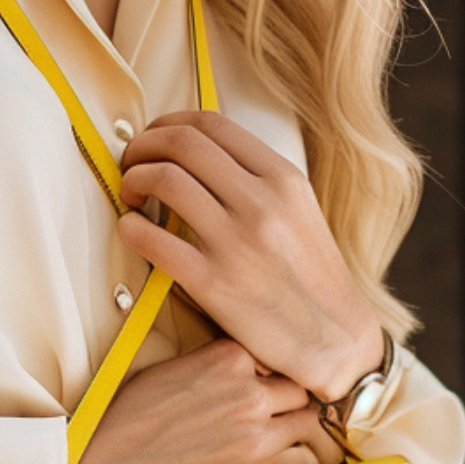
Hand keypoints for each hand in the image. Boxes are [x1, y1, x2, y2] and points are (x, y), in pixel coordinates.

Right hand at [66, 338, 343, 463]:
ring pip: (308, 423)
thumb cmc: (127, 422)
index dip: (267, 375)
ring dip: (294, 431)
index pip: (274, 357)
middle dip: (285, 402)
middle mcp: (249, 390)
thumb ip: (216, 365)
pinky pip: (306, 462)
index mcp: (227, 356)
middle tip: (269, 416)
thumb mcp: (172, 370)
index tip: (258, 389)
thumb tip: (246, 370)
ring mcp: (258, 432)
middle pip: (297, 388)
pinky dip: (297, 462)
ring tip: (272, 442)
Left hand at [118, 110, 384, 402]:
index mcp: (283, 178)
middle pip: (181, 143)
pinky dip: (130, 227)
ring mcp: (236, 242)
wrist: (334, 339)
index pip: (212, 124)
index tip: (154, 140)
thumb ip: (256, 179)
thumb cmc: (310, 277)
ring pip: (163, 180)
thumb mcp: (298, 210)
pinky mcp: (213, 283)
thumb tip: (198, 156)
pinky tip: (132, 230)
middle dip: (142, 146)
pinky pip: (153, 240)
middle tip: (131, 163)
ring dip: (133, 180)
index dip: (168, 124)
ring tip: (132, 197)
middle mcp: (261, 202)